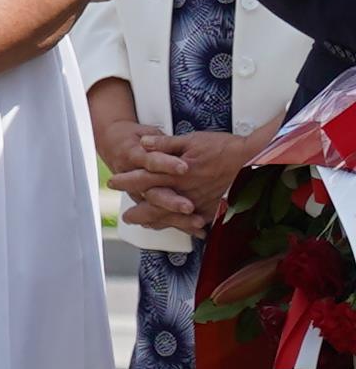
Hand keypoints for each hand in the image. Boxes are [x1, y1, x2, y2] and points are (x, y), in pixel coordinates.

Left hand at [132, 124, 264, 224]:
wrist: (254, 160)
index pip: (144, 178)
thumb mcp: (191, 139)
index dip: (127, 181)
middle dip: (139, 212)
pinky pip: (196, 221)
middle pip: (155, 204)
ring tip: (146, 226)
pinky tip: (181, 229)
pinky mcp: (215, 208)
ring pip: (173, 216)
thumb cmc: (223, 147)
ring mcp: (200, 202)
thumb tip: (143, 143)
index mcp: (176, 173)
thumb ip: (165, 143)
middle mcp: (185, 191)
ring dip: (158, 221)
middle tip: (126, 217)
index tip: (113, 183)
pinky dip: (185, 225)